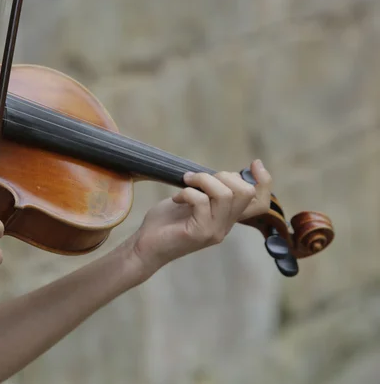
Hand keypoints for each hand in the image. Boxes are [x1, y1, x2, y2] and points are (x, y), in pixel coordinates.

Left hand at [130, 159, 271, 277]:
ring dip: (203, 180)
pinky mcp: (199, 233)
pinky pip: (202, 201)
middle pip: (246, 192)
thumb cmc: (164, 222)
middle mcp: (225, 226)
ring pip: (226, 194)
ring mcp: (214, 231)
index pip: (260, 203)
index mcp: (226, 218)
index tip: (254, 163)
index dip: (264, 181)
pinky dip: (187, 192)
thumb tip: (221, 174)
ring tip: (186, 183)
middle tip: (196, 178)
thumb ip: (209, 191)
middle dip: (223, 175)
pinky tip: (175, 198)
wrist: (145, 246)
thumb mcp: (191, 202)